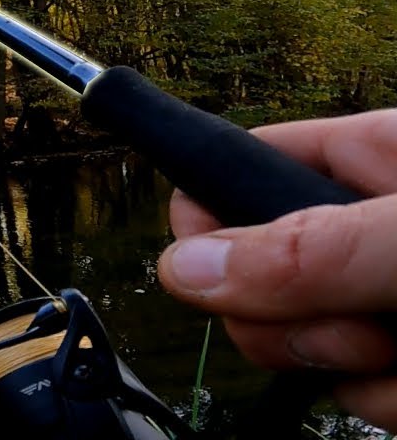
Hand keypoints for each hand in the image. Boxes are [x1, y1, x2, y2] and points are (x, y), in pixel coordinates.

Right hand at [157, 108, 396, 428]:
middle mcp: (365, 228)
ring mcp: (381, 299)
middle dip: (294, 321)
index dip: (206, 217)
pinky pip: (351, 394)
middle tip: (364, 326)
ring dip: (355, 372)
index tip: (213, 268)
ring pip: (299, 346)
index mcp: (370, 158)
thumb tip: (185, 268)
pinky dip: (392, 404)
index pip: (232, 164)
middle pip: (248, 275)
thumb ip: (309, 251)